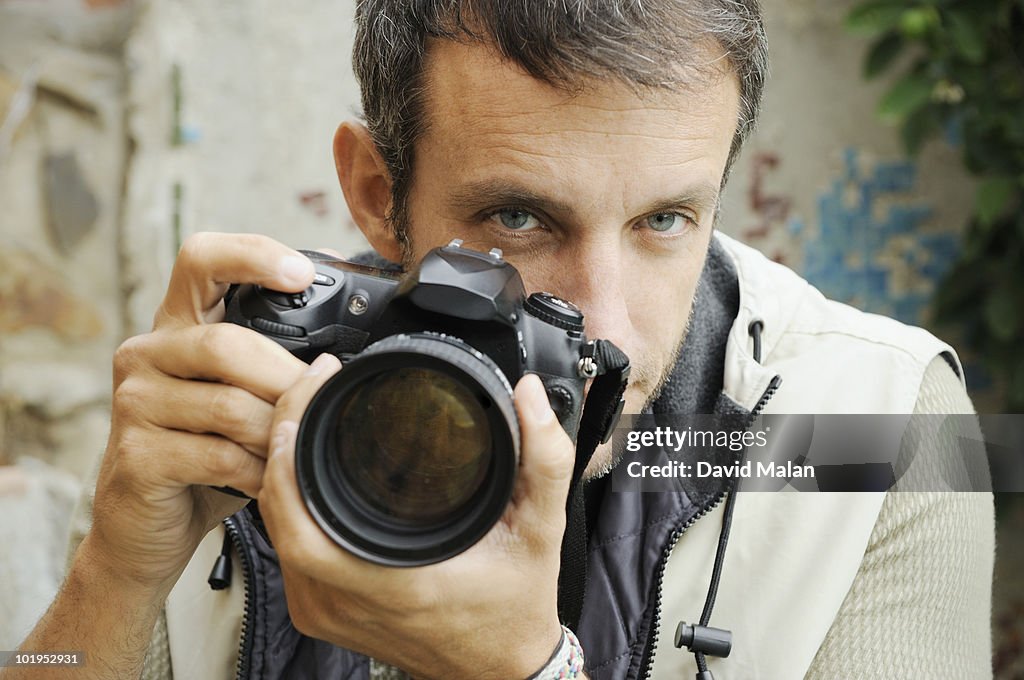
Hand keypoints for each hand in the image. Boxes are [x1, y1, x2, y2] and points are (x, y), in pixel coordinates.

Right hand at [86, 232, 314, 592]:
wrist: (145, 527)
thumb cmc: (206, 452)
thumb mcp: (241, 393)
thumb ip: (276, 352)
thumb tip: (345, 300)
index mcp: (177, 324)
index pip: (201, 258)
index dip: (252, 255)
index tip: (302, 274)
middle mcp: (146, 352)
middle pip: (228, 344)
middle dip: (289, 377)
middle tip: (325, 401)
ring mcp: (134, 403)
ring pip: (230, 406)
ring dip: (279, 431)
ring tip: (298, 447)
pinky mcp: (137, 456)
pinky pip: (221, 457)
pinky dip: (260, 472)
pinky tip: (270, 480)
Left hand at [260, 354, 573, 679]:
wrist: (499, 669)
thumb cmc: (515, 606)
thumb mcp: (543, 529)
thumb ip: (545, 459)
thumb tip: (529, 395)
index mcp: (391, 580)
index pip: (301, 521)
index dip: (289, 457)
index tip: (310, 398)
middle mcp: (346, 601)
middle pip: (276, 514)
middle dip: (282, 439)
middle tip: (312, 388)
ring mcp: (325, 612)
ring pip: (273, 531)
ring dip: (281, 470)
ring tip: (307, 415)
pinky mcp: (320, 615)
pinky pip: (284, 551)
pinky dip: (286, 503)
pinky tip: (304, 467)